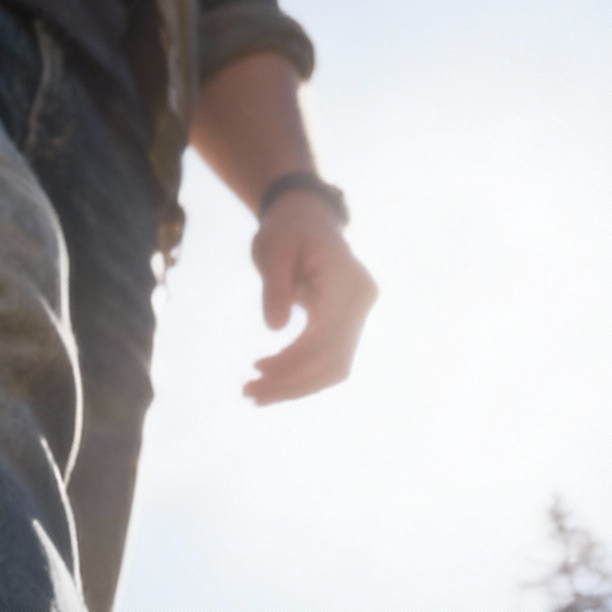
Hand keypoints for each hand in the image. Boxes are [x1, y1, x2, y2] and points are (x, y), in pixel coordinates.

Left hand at [244, 193, 377, 404]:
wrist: (305, 218)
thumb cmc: (287, 229)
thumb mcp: (274, 249)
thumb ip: (275, 286)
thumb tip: (275, 329)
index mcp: (348, 282)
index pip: (325, 338)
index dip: (292, 363)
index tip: (256, 373)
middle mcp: (361, 301)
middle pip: (332, 362)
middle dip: (291, 384)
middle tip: (250, 393)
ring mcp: (358, 315)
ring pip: (333, 369)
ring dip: (295, 386)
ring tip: (255, 392)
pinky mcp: (348, 324)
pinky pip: (330, 361)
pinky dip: (301, 376)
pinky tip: (271, 380)